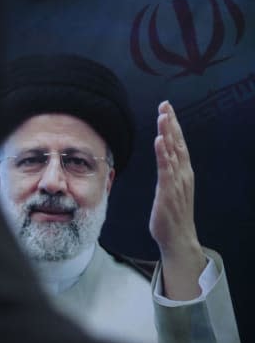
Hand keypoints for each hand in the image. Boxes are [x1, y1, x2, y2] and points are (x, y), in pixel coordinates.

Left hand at [149, 101, 205, 299]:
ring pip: (173, 152)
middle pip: (178, 143)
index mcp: (182, 172)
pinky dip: (164, 154)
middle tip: (165, 104)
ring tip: (163, 116)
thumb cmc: (171, 214)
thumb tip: (163, 158)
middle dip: (171, 123)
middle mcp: (183, 173)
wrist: (177, 237)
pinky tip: (160, 141)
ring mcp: (177, 182)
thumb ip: (168, 172)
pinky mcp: (168, 191)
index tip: (167, 108)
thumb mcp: (169, 188)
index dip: (173, 125)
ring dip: (168, 133)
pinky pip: (166, 169)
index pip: (178, 143)